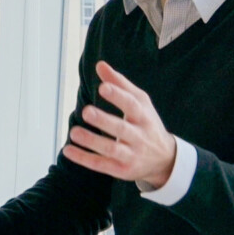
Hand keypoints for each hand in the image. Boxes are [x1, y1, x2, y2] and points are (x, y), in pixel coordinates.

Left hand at [63, 60, 179, 190]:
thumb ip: (120, 83)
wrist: (165, 160)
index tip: (103, 87)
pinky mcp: (121, 170)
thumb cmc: (147, 124)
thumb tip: (99, 65)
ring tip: (74, 131)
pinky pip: (101, 165)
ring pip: (111, 150)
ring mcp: (131, 155)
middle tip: (86, 111)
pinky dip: (84, 159)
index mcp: (144, 117)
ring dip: (92, 141)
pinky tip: (68, 150)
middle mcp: (139, 137)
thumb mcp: (140, 102)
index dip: (118, 96)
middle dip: (104, 121)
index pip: (132, 106)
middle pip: (122, 129)